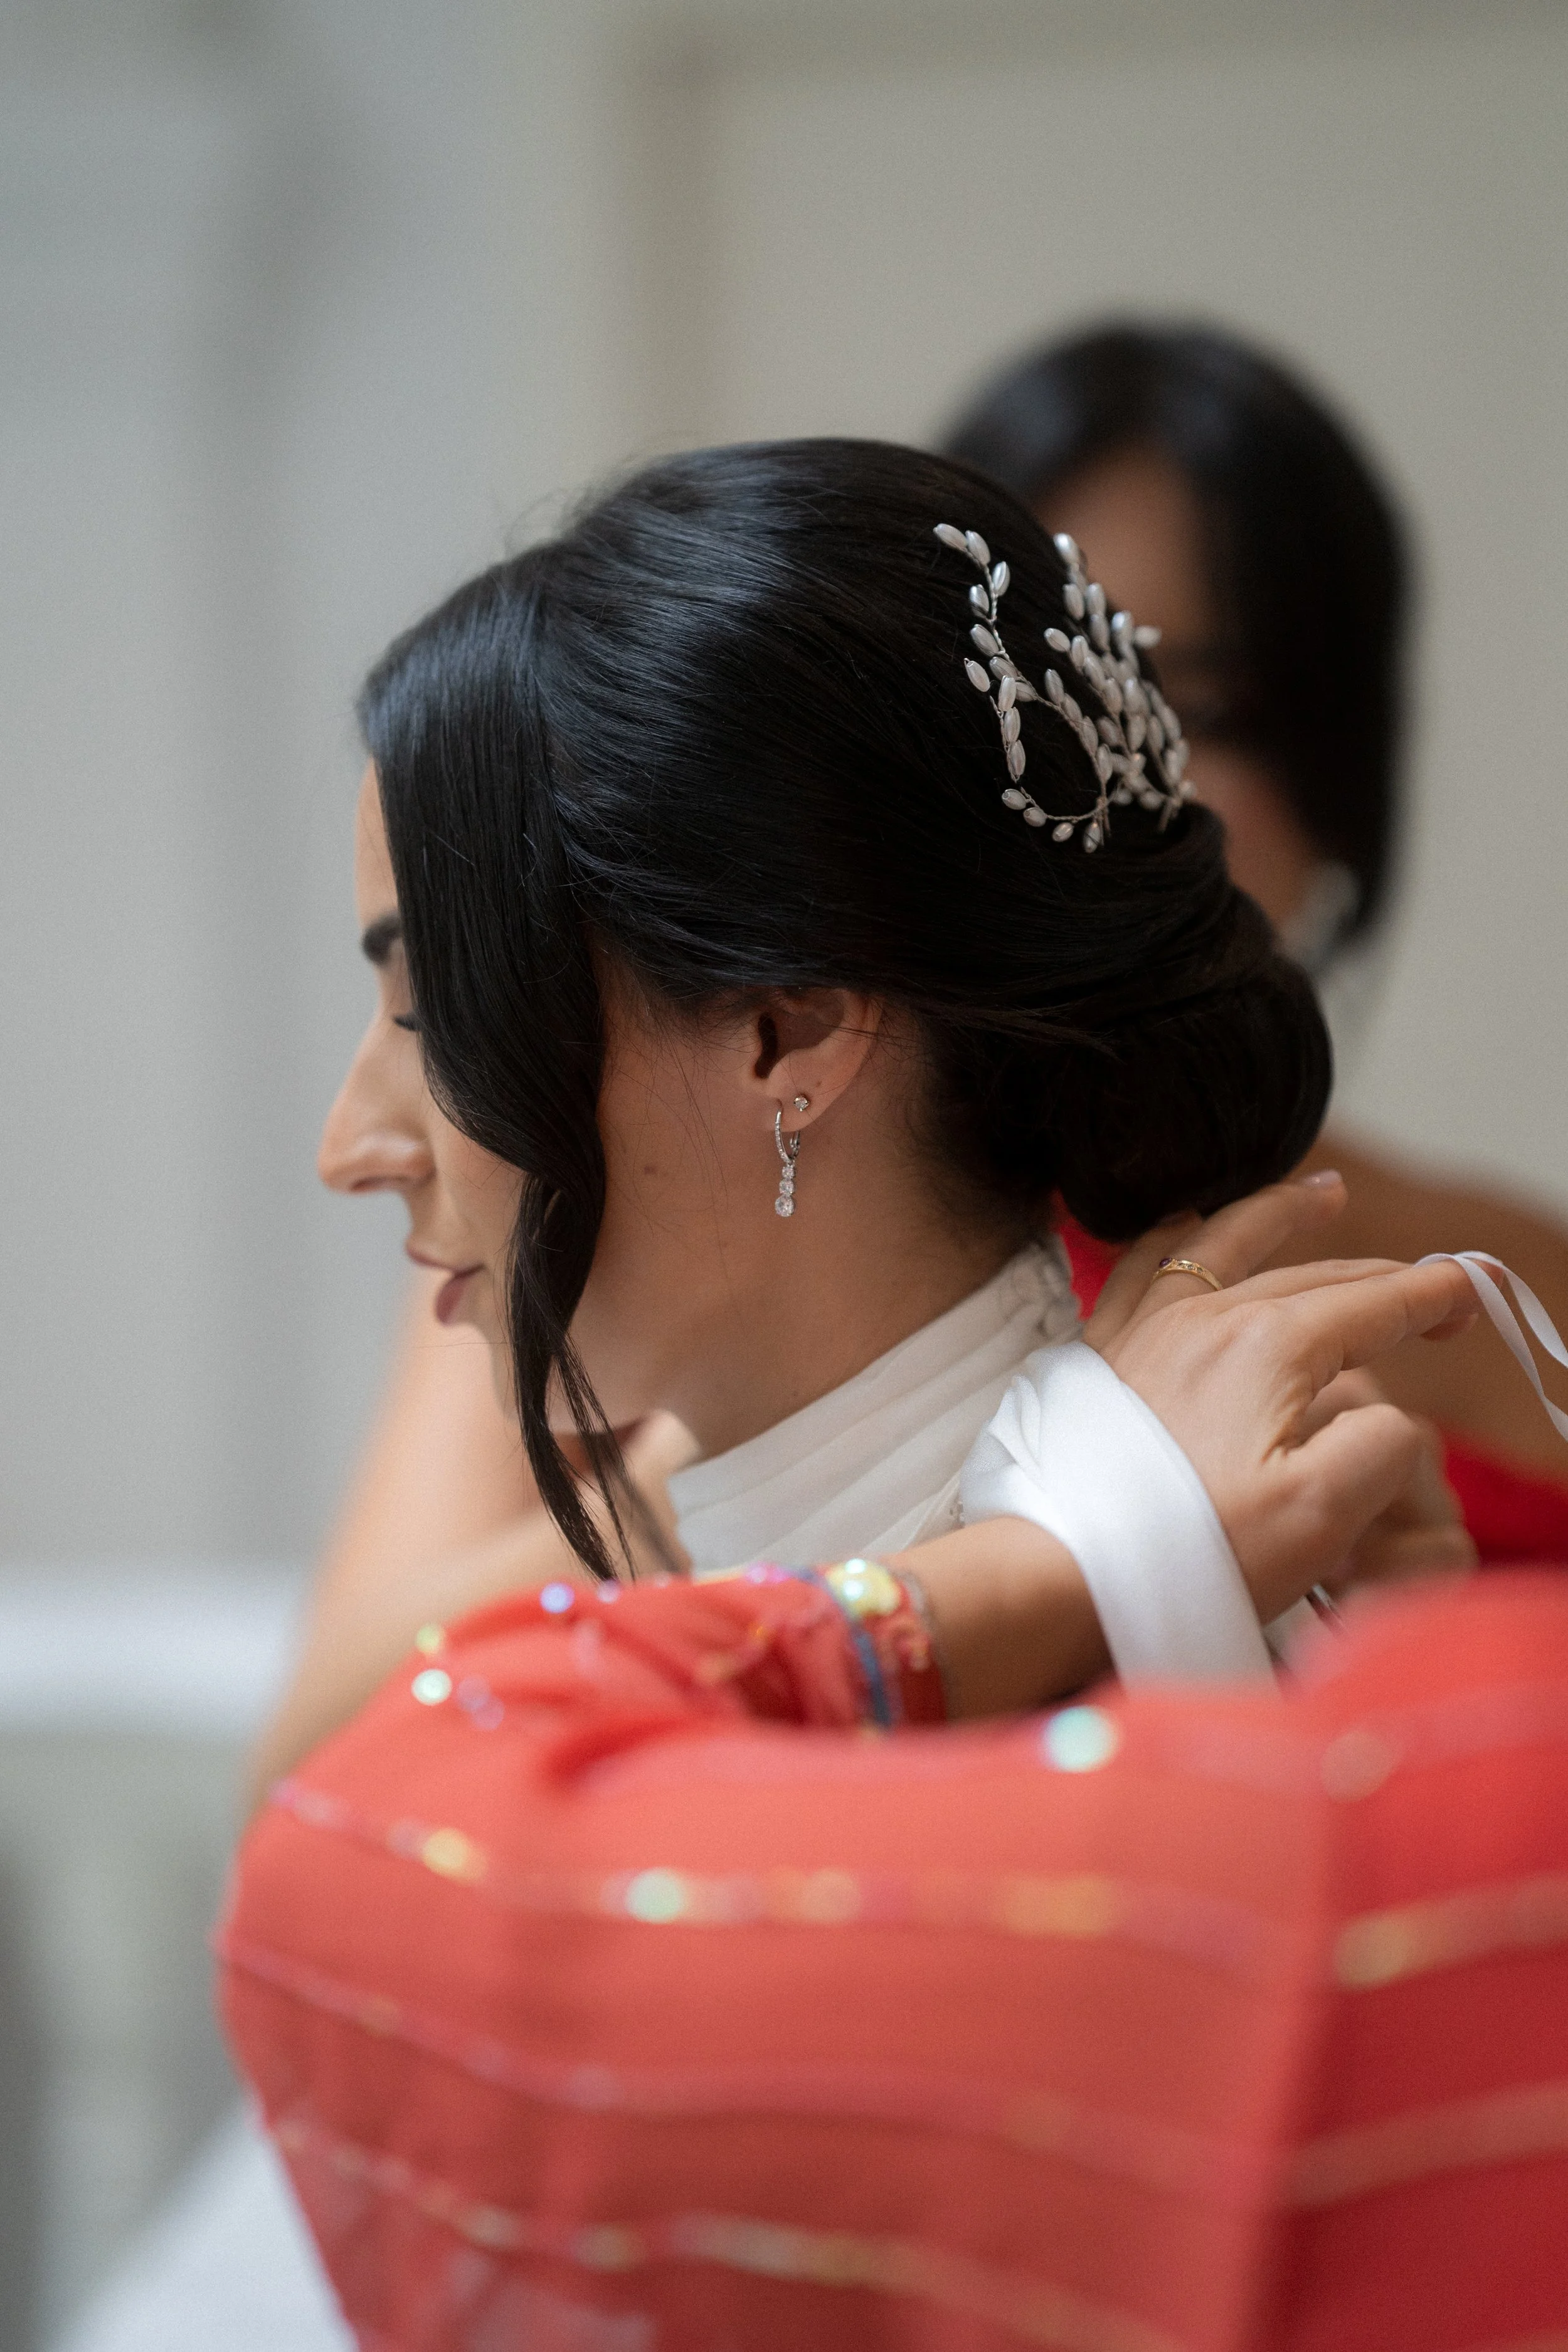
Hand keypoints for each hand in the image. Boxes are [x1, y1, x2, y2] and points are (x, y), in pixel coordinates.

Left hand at [1083, 1177, 1479, 1622]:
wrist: (1061, 1571)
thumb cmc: (1189, 1551)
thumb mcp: (1322, 1512)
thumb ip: (1382, 1447)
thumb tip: (1390, 1417)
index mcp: (1271, 1347)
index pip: (1374, 1305)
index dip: (1433, 1296)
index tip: (1470, 1295)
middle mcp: (1207, 1318)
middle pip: (1315, 1277)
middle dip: (1385, 1276)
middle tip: (1433, 1285)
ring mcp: (1146, 1329)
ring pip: (1226, 1244)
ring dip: (1283, 1214)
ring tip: (1324, 1193)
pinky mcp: (1100, 1356)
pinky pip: (1142, 1266)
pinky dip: (1176, 1236)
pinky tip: (1184, 1225)